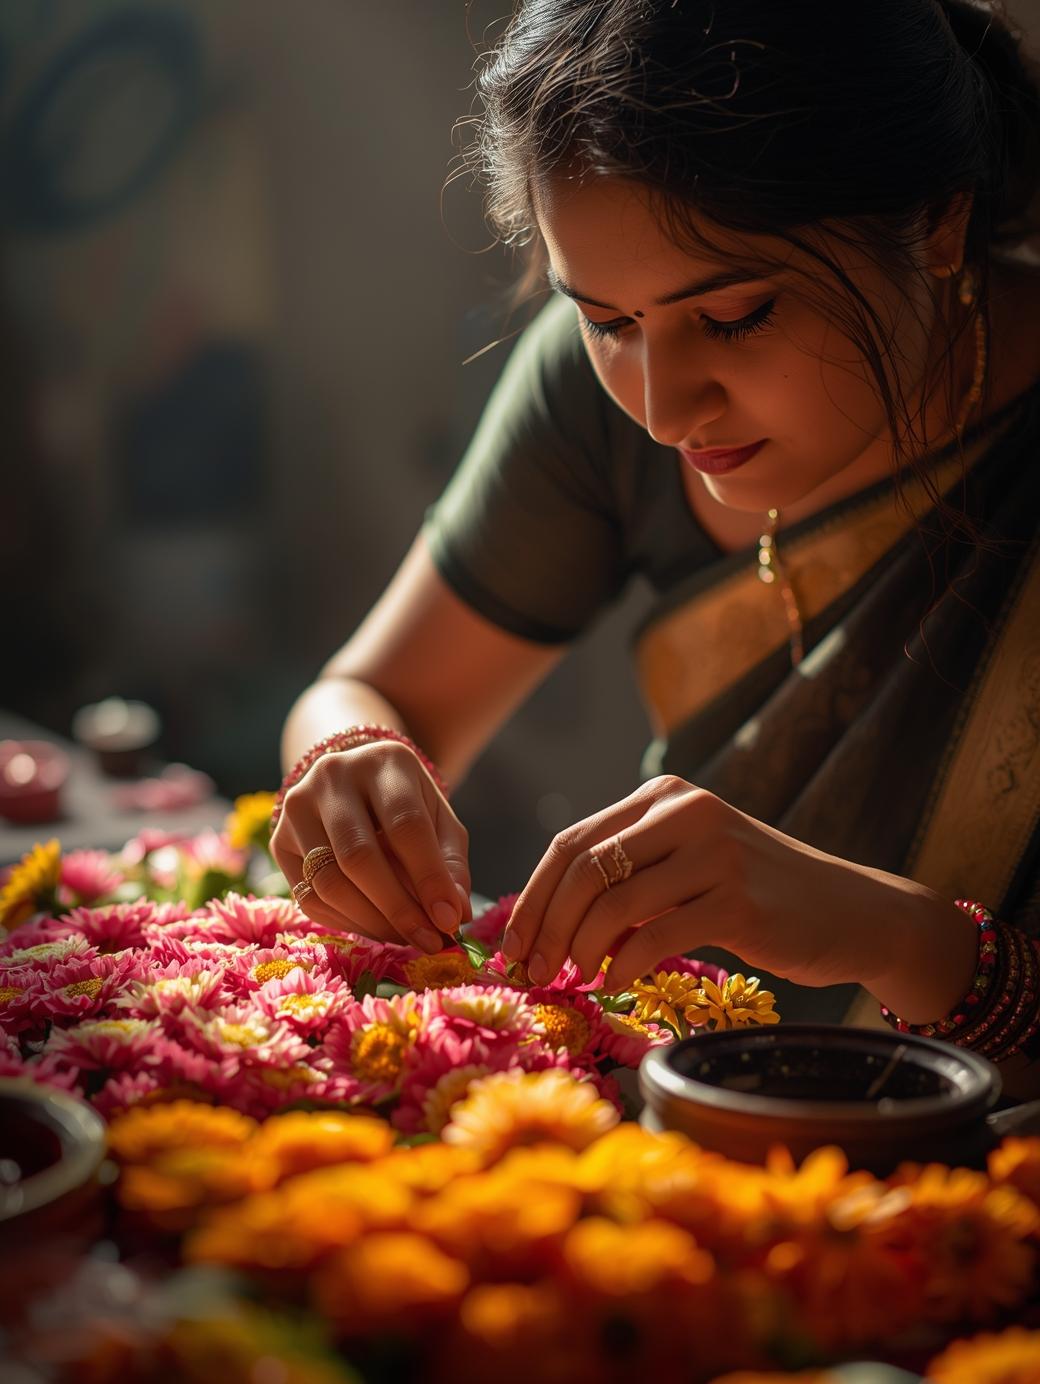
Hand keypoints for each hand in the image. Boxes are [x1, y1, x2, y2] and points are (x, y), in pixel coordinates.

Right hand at [270, 741, 471, 951]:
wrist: (354, 782)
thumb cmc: (405, 805)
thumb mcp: (439, 820)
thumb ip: (451, 865)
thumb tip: (455, 915)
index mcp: (384, 762)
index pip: (405, 824)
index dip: (428, 877)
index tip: (449, 921)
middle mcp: (333, 776)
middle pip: (359, 856)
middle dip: (398, 909)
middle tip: (428, 941)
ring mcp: (298, 806)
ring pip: (329, 882)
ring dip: (372, 922)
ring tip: (405, 938)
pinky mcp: (279, 840)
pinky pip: (309, 897)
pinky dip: (347, 923)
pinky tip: (375, 929)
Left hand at [501, 776, 971, 1014]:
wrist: (852, 911)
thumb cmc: (760, 894)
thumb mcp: (689, 865)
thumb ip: (630, 877)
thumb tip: (546, 923)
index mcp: (664, 797)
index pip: (571, 843)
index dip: (532, 896)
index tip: (509, 944)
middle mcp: (685, 812)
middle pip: (582, 869)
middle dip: (545, 926)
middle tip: (531, 971)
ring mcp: (714, 853)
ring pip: (612, 903)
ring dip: (579, 950)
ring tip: (572, 980)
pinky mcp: (738, 900)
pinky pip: (656, 936)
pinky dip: (623, 966)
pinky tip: (615, 983)